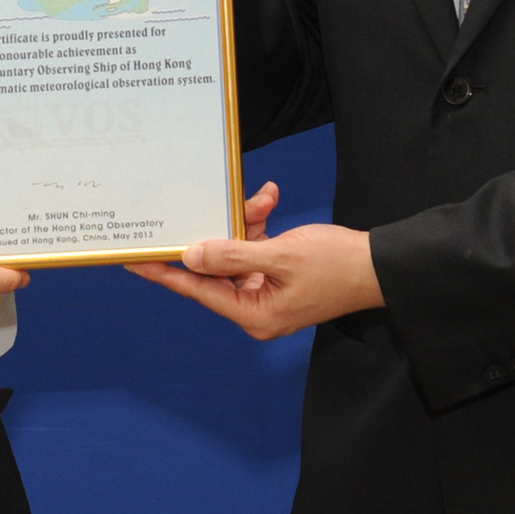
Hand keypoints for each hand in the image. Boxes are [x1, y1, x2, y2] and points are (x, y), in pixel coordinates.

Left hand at [128, 183, 384, 340]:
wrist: (380, 265)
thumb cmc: (336, 265)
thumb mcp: (281, 256)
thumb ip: (233, 255)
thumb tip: (191, 255)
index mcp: (254, 315)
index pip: (197, 290)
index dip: (164, 272)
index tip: (135, 259)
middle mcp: (256, 308)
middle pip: (216, 268)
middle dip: (216, 232)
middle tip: (193, 206)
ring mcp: (268, 292)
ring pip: (236, 252)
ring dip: (246, 222)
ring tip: (263, 199)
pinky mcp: (279, 276)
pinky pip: (256, 248)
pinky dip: (260, 225)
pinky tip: (271, 198)